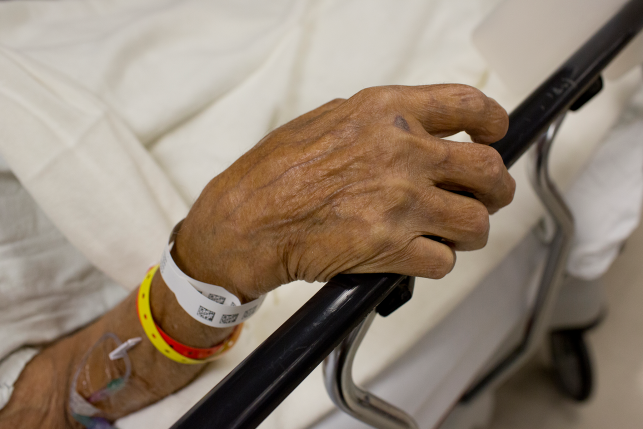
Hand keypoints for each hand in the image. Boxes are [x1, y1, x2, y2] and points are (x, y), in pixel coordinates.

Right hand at [173, 84, 514, 300]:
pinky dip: (437, 261)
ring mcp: (401, 202)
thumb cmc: (273, 173)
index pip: (469, 106)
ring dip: (470, 231)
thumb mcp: (326, 121)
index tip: (495, 135)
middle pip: (488, 169)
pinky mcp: (392, 247)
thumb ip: (377, 120)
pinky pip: (444, 260)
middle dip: (496, 188)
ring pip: (476, 222)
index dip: (494, 122)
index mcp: (386, 113)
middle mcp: (402, 153)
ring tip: (453, 233)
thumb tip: (415, 127)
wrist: (245, 222)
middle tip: (487, 197)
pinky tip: (418, 255)